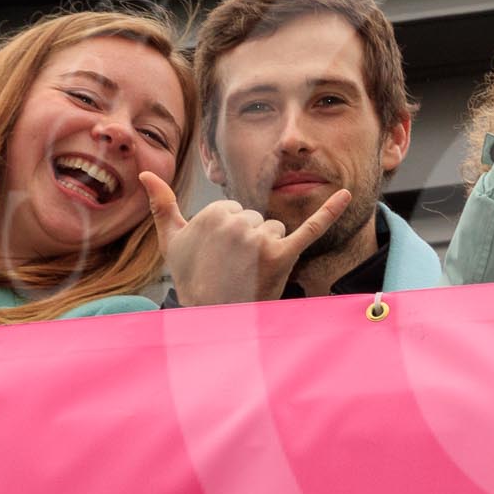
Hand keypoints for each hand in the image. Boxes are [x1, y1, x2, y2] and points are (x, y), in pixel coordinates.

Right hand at [142, 172, 352, 306]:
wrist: (212, 317)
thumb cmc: (192, 278)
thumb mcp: (172, 242)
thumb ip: (162, 206)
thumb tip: (145, 175)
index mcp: (213, 213)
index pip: (234, 209)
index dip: (228, 232)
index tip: (217, 254)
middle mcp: (237, 223)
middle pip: (255, 219)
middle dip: (247, 241)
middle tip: (231, 267)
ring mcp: (260, 240)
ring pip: (274, 229)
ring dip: (267, 249)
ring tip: (248, 272)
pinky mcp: (283, 255)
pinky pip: (311, 228)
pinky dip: (331, 211)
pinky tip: (348, 194)